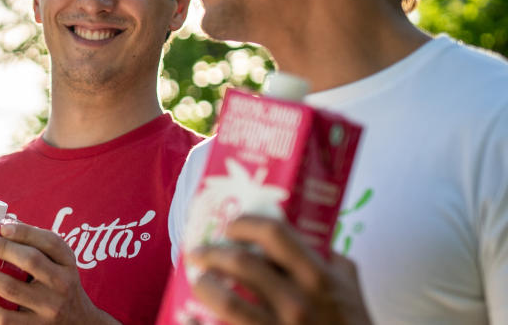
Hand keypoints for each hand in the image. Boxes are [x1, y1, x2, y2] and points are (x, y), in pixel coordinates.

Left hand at [0, 222, 120, 324]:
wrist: (79, 323)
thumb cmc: (59, 287)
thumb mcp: (60, 264)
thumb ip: (38, 246)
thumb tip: (3, 225)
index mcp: (67, 264)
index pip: (50, 242)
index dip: (26, 232)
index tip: (3, 227)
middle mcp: (61, 285)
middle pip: (30, 261)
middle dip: (1, 248)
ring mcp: (48, 309)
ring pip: (11, 288)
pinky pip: (5, 317)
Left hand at [185, 215, 371, 324]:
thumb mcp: (349, 289)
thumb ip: (330, 260)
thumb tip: (306, 235)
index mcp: (318, 279)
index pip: (274, 234)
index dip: (245, 223)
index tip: (230, 226)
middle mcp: (297, 303)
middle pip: (242, 263)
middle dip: (212, 253)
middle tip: (199, 252)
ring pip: (227, 302)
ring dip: (204, 286)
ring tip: (198, 281)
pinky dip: (197, 324)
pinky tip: (188, 317)